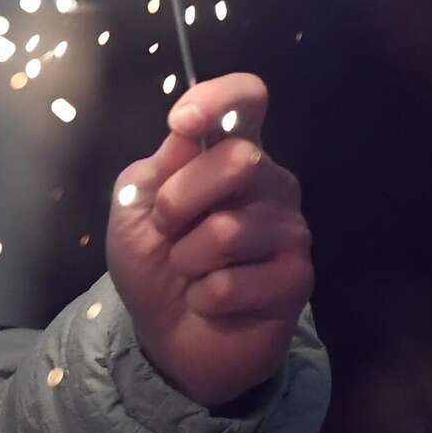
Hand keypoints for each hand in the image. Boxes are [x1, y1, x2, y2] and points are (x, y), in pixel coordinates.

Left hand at [106, 73, 312, 407]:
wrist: (169, 333)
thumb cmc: (153, 260)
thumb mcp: (133, 208)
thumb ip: (157, 170)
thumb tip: (187, 133)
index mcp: (229, 152)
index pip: (247, 100)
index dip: (219, 99)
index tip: (181, 122)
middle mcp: (269, 182)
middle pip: (236, 160)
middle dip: (179, 200)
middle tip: (166, 229)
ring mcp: (291, 229)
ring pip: (228, 229)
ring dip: (186, 257)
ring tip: (189, 270)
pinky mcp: (298, 278)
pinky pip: (234, 282)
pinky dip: (204, 296)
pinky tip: (210, 301)